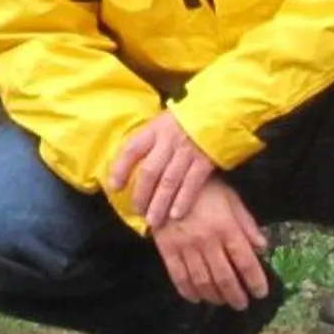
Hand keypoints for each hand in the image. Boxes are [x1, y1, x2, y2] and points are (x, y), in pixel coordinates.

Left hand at [111, 108, 217, 228]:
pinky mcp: (204, 162)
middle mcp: (168, 141)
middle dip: (141, 194)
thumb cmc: (187, 119)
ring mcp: (186, 152)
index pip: (131, 150)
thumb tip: (132, 162)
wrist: (219, 113)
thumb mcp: (163, 121)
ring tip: (154, 220)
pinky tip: (176, 215)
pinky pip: (191, 185)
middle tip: (138, 211)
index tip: (114, 187)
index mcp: (154, 129)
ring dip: (159, 204)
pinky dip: (182, 201)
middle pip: (149, 172)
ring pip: (168, 182)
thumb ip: (150, 139)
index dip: (120, 170)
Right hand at [150, 180, 271, 311]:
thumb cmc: (204, 188)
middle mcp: (207, 240)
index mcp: (226, 227)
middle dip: (236, 295)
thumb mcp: (231, 199)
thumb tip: (262, 246)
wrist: (167, 178)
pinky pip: (178, 276)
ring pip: (202, 281)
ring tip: (222, 301)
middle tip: (242, 304)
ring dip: (215, 297)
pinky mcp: (167, 248)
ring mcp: (185, 245)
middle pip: (225, 277)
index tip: (261, 293)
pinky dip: (188, 291)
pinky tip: (197, 298)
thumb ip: (246, 224)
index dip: (255, 281)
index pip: (245, 262)